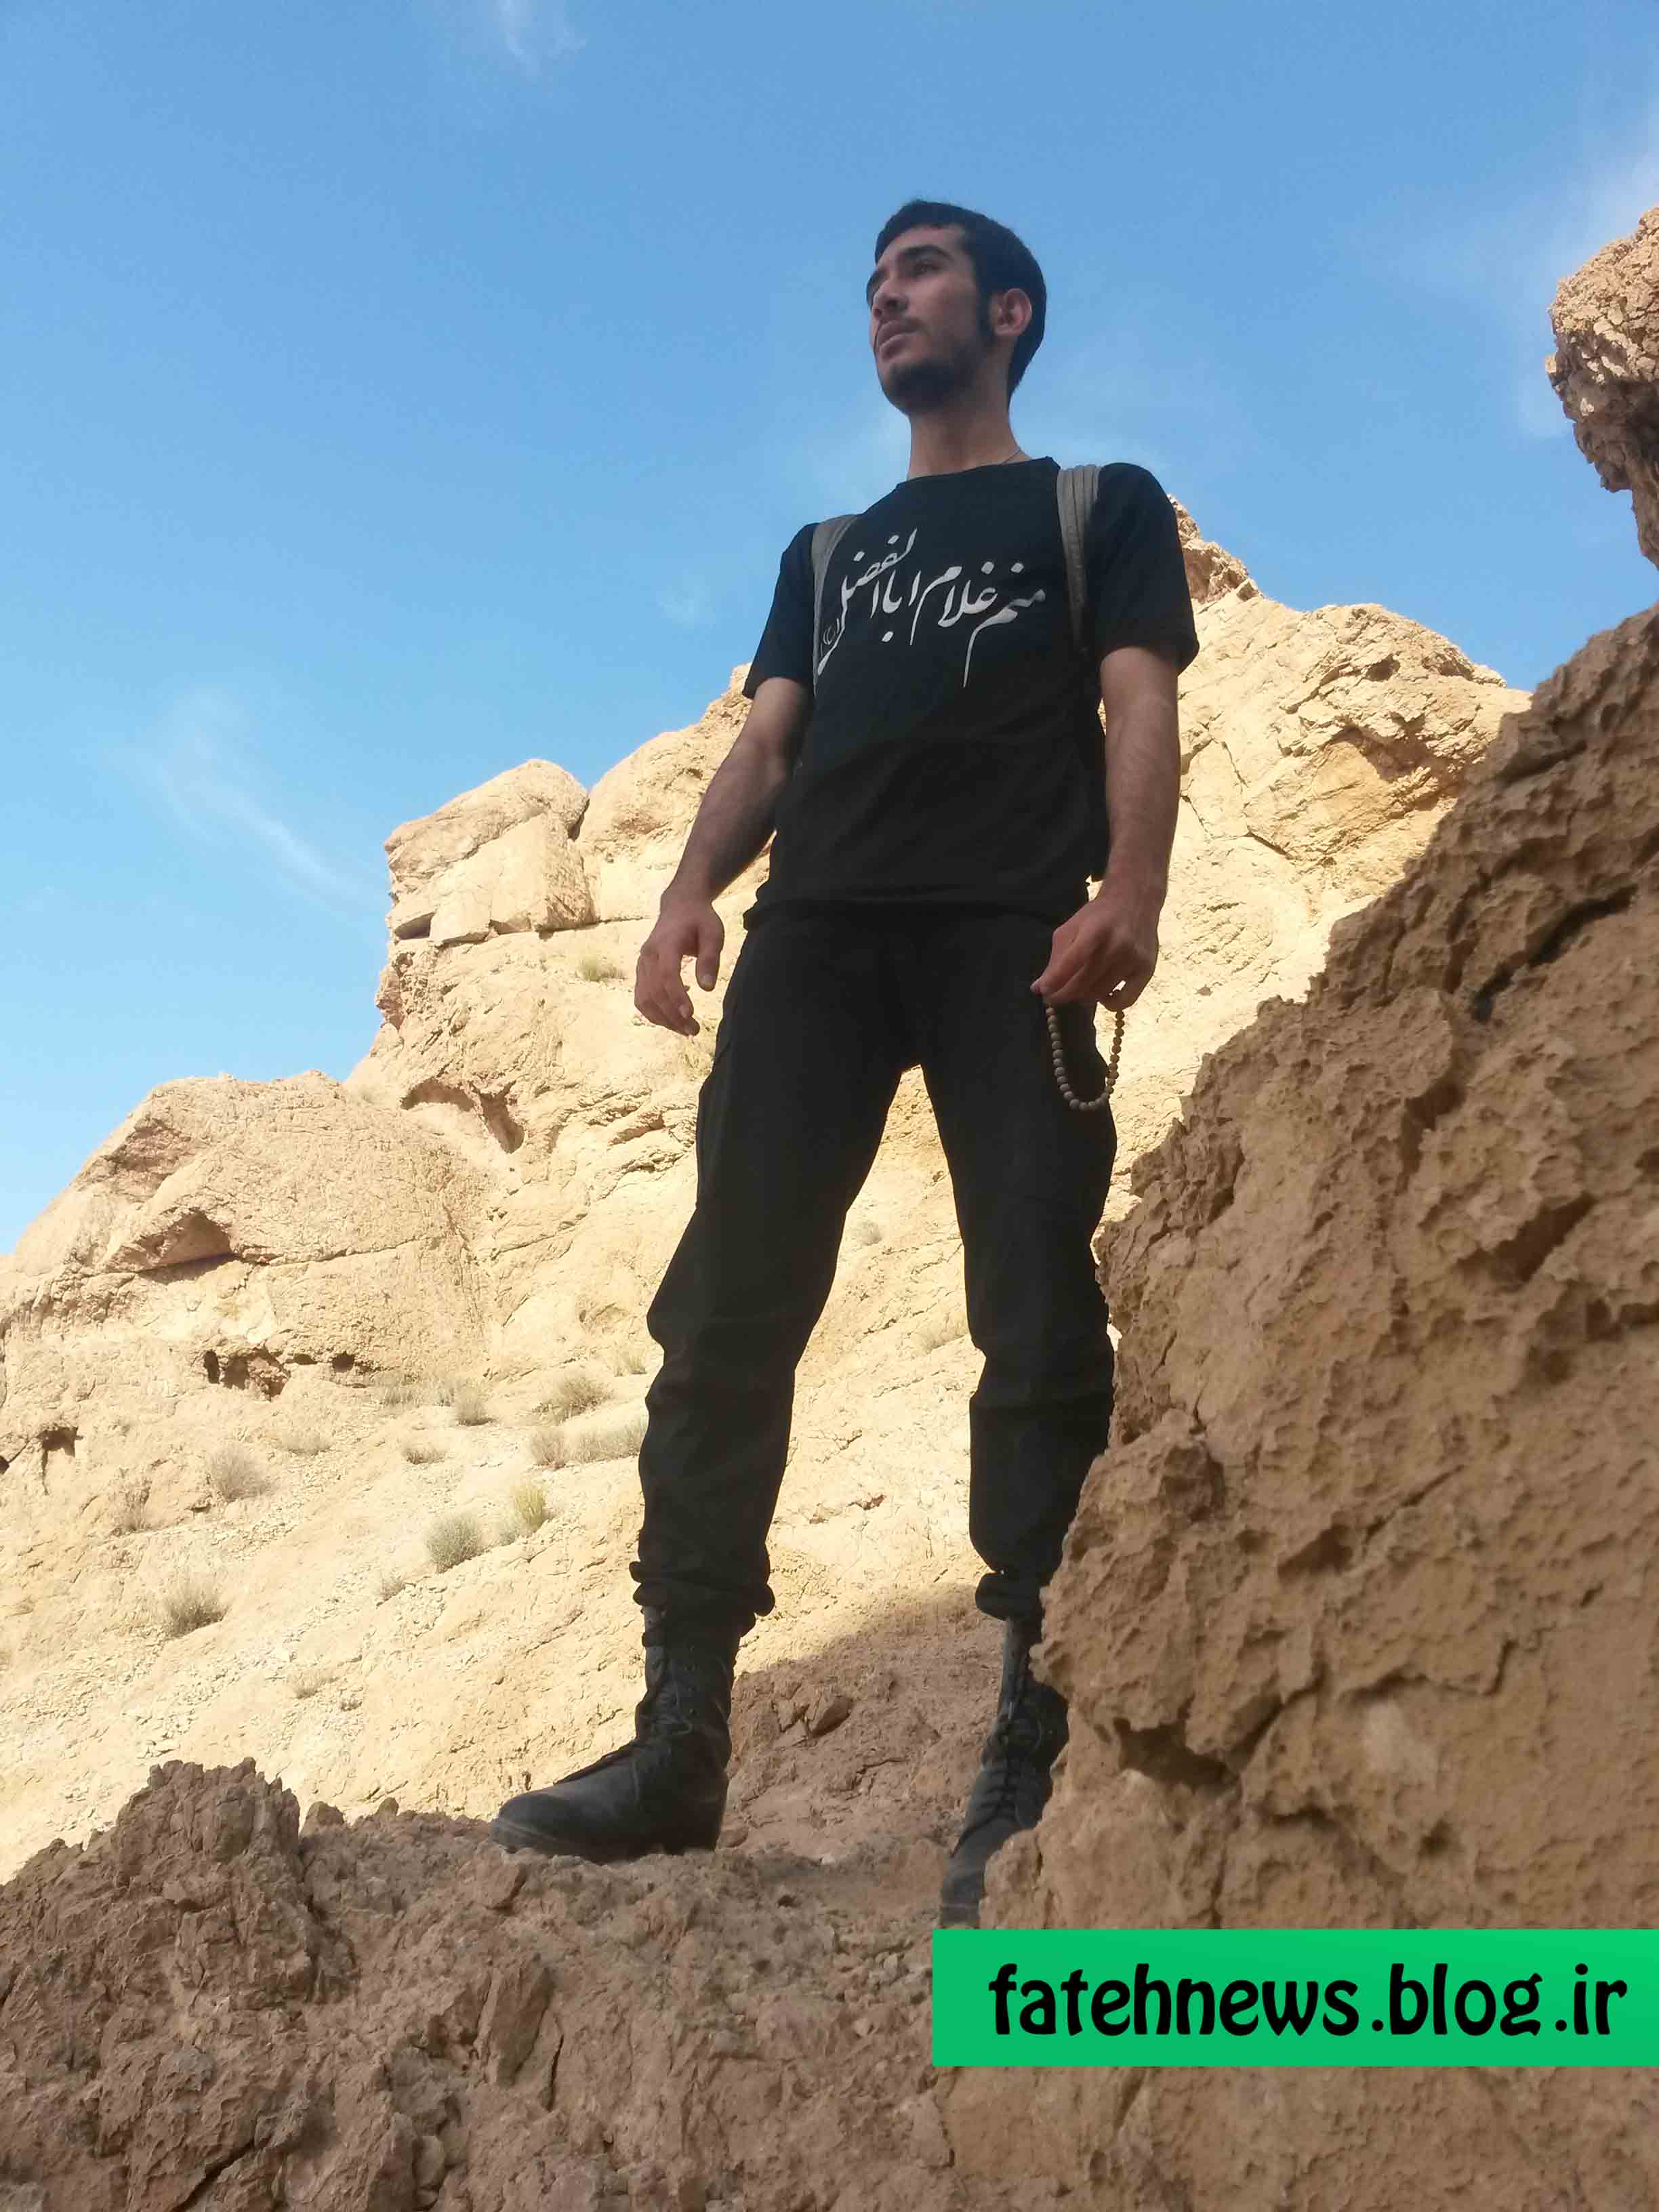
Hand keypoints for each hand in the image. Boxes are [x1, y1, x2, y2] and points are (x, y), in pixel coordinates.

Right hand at [635, 894, 724, 1034]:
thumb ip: (710, 959)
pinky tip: (672, 1019)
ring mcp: (641, 963)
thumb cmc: (699, 920)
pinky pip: (641, 997)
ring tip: (685, 1030)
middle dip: (673, 1015)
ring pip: (645, 998)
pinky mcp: (641, 971)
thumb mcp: (713, 933)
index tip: (691, 1015)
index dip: (677, 996)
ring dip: (663, 1019)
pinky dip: (653, 1013)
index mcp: (666, 943)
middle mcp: (648, 954)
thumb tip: (707, 988)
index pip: (667, 974)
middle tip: (694, 1030)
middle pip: (655, 991)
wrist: (679, 907)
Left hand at [1030, 875, 1161, 1008]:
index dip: (1055, 981)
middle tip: (1054, 996)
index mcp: (1095, 929)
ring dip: (1083, 997)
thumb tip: (1039, 989)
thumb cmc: (1098, 917)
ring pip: (1099, 993)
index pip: (1072, 961)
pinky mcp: (1147, 970)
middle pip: (1084, 983)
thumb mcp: (1072, 928)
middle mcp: (1118, 944)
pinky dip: (1109, 1004)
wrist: (1135, 901)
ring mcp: (1134, 958)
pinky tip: (1102, 995)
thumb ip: (1056, 958)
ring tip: (1078, 987)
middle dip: (1063, 994)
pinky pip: (1125, 1001)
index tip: (1042, 992)